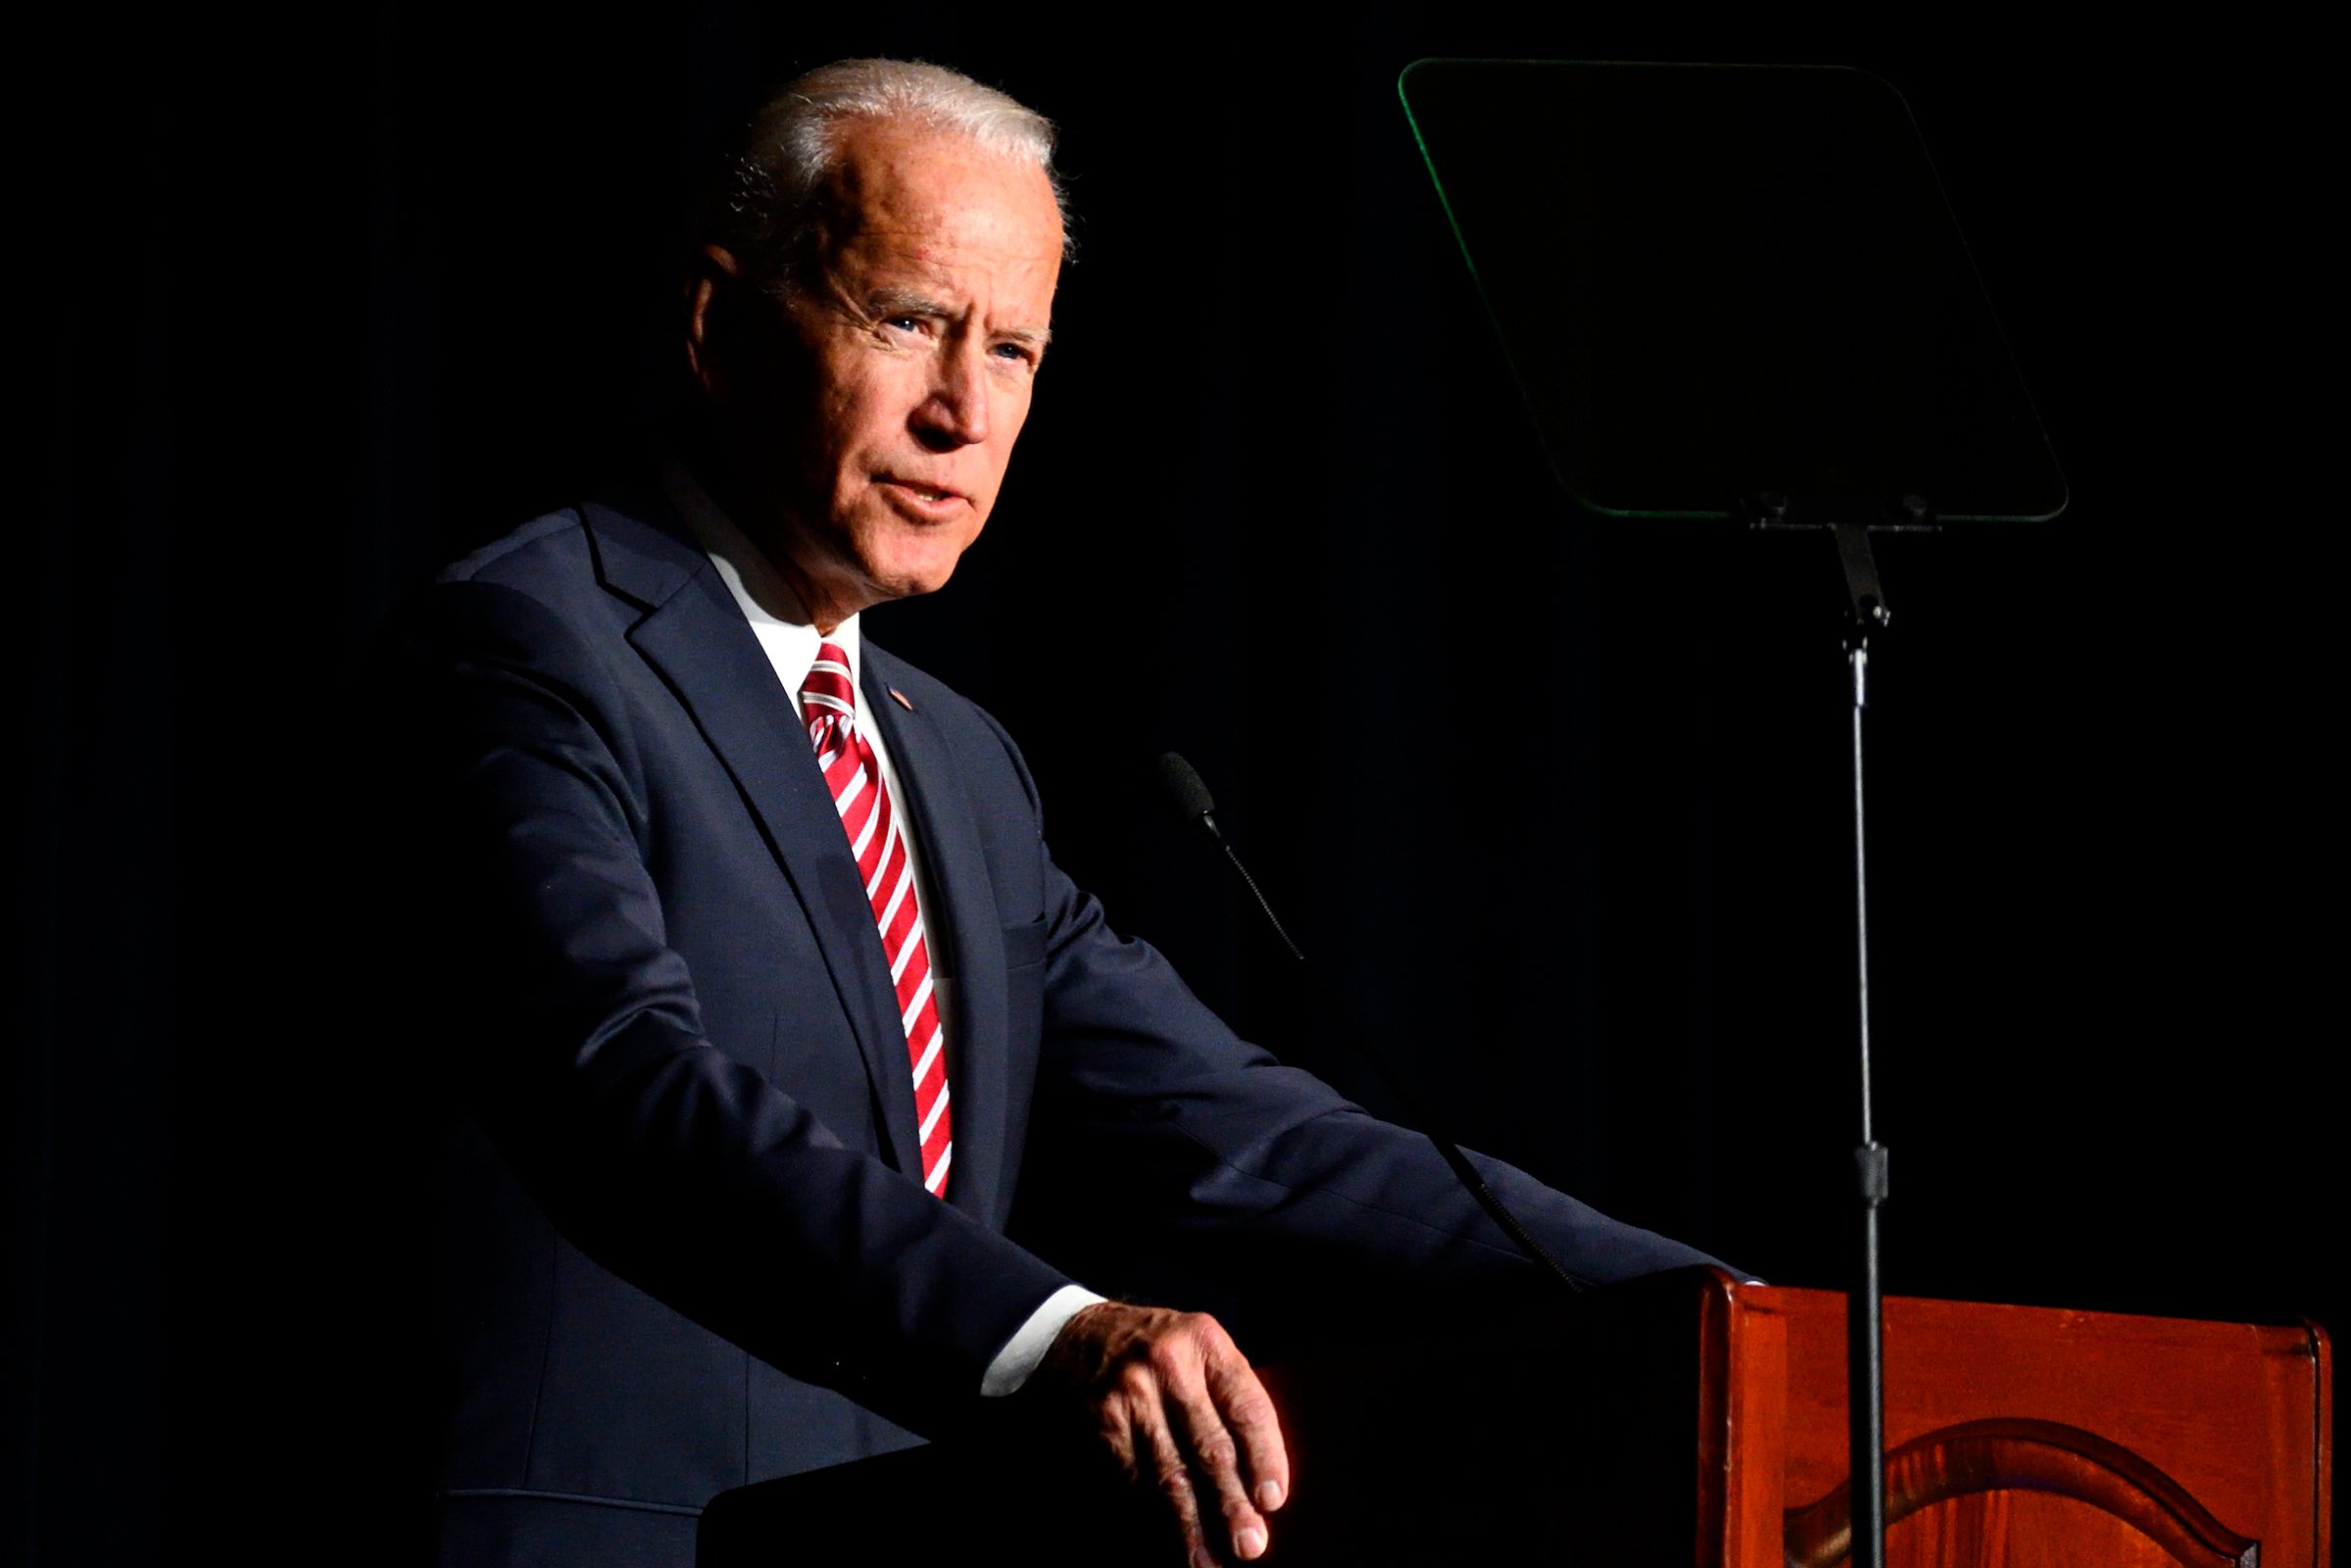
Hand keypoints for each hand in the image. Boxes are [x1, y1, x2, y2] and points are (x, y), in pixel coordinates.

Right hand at [1031, 1301, 1289, 1566]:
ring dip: (1191, 1525)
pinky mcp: (1101, 1423)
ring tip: (1207, 1561)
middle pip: (1209, 1446)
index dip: (1265, 1456)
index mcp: (1206, 1342)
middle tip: (1249, 1545)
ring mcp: (1129, 1394)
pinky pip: (1133, 1481)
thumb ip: (1229, 1400)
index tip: (1272, 1500)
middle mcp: (1168, 1364)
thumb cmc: (1158, 1354)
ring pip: (1169, 1473)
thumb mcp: (1200, 1352)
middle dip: (1230, 1503)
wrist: (1080, 1336)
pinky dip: (1151, 1517)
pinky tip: (1167, 1542)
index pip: (1246, 1406)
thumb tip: (1259, 1485)